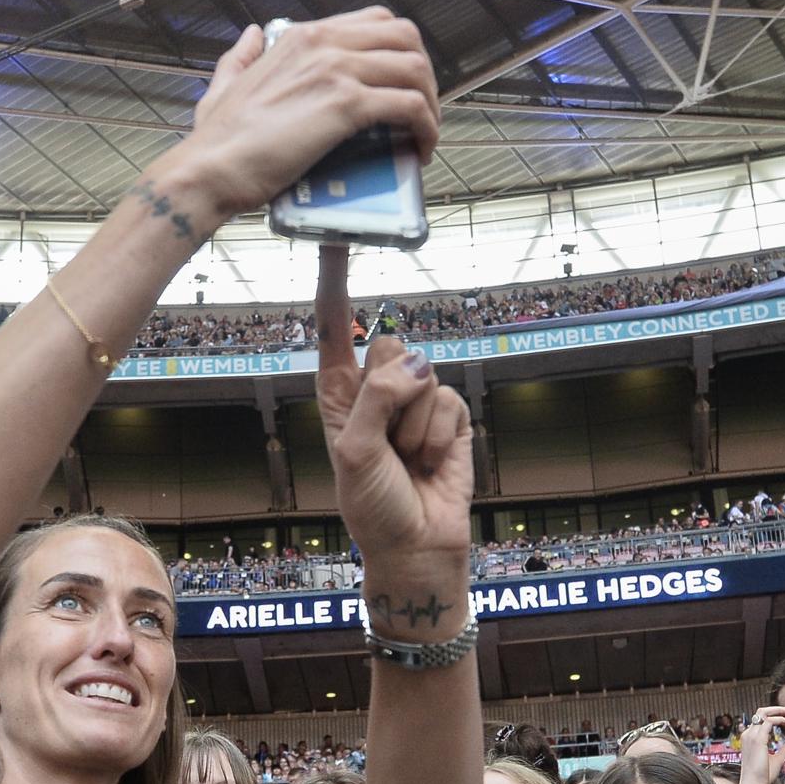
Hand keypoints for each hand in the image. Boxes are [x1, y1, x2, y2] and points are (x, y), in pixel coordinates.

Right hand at [185, 9, 439, 218]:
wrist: (212, 167)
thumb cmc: (218, 139)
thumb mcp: (224, 83)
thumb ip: (242, 56)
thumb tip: (252, 36)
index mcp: (301, 37)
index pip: (373, 22)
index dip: (399, 53)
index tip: (402, 86)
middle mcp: (323, 44)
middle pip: (404, 38)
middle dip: (423, 73)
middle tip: (422, 110)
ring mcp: (337, 71)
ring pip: (414, 69)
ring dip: (431, 103)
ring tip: (425, 134)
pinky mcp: (347, 105)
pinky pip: (410, 106)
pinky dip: (426, 128)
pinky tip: (422, 149)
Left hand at [314, 248, 472, 568]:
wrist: (416, 546)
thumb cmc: (372, 505)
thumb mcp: (354, 450)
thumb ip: (377, 398)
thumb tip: (418, 365)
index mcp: (338, 391)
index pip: (334, 326)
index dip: (334, 282)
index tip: (335, 237)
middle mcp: (376, 389)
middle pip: (391, 346)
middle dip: (392, 393)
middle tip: (387, 443)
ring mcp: (416, 402)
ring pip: (424, 376)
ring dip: (415, 428)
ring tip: (408, 461)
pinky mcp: (450, 416)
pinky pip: (449, 402)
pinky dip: (439, 438)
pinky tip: (431, 465)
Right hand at [734, 709, 784, 783]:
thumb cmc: (762, 776)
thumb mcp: (777, 760)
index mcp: (751, 738)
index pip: (762, 719)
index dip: (776, 715)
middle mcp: (748, 734)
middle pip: (762, 711)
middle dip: (779, 708)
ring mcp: (751, 735)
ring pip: (764, 712)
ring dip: (781, 711)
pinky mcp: (757, 739)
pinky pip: (769, 721)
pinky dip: (780, 720)